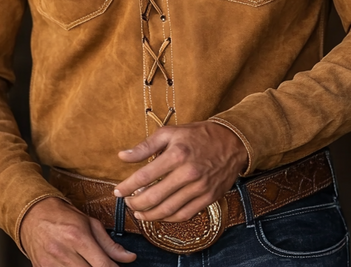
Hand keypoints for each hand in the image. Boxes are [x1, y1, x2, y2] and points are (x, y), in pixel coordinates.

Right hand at [20, 197, 136, 265]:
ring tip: (90, 263)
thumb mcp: (90, 223)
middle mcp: (64, 253)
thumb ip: (110, 244)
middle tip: (105, 265)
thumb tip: (130, 258)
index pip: (103, 265)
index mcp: (78, 238)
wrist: (33, 215)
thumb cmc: (64, 216)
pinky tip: (78, 265)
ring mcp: (50, 265)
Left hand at [114, 121, 247, 222]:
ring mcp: (199, 187)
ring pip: (168, 210)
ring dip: (149, 215)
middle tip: (128, 203)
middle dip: (135, 204)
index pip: (144, 176)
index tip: (118, 191)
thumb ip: (146, 146)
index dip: (127, 187)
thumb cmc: (199, 135)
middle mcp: (188, 173)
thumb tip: (122, 156)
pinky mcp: (209, 197)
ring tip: (139, 212)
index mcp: (177, 154)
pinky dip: (168, 218)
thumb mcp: (171, 132)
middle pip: (154, 197)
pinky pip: (184, 214)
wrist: (233, 141)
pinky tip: (159, 215)